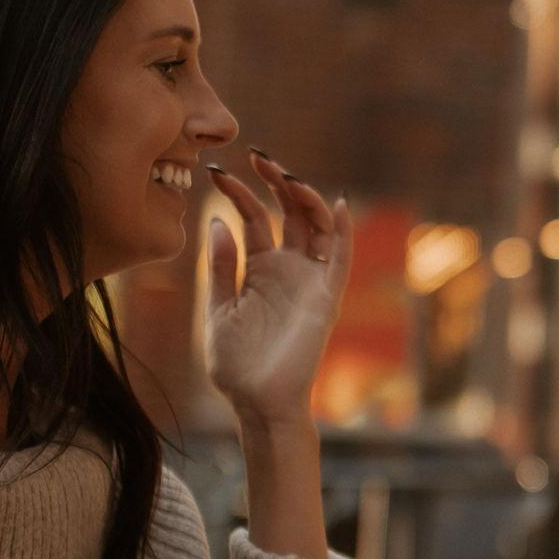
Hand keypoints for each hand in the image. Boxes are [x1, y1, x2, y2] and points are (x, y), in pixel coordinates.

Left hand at [204, 150, 352, 430]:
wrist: (258, 403)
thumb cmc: (236, 365)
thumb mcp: (218, 308)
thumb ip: (221, 267)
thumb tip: (219, 222)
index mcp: (260, 270)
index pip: (254, 219)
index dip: (239, 193)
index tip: (217, 173)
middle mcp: (288, 270)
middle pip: (289, 214)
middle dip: (276, 182)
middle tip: (257, 156)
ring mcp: (308, 282)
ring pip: (315, 228)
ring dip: (304, 198)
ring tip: (285, 175)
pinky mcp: (325, 299)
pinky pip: (339, 260)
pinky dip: (341, 233)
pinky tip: (335, 204)